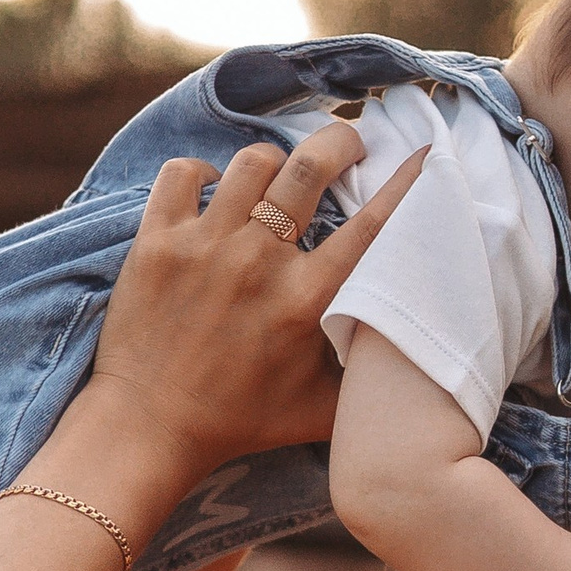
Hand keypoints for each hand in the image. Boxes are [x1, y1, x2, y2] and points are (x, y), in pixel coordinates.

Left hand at [84, 127, 425, 477]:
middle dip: (339, 142)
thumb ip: (366, 375)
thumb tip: (410, 348)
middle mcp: (258, 262)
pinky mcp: (156, 242)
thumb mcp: (322, 409)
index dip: (405, 183)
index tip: (420, 156)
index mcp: (306, 300)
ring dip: (273, 161)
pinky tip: (213, 193)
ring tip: (278, 175)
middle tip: (348, 145)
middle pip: (310, 167)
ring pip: (251, 162)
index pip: (371, 226)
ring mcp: (204, 246)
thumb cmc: (240, 423)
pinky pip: (183, 174)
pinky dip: (202, 173)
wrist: (150, 427)